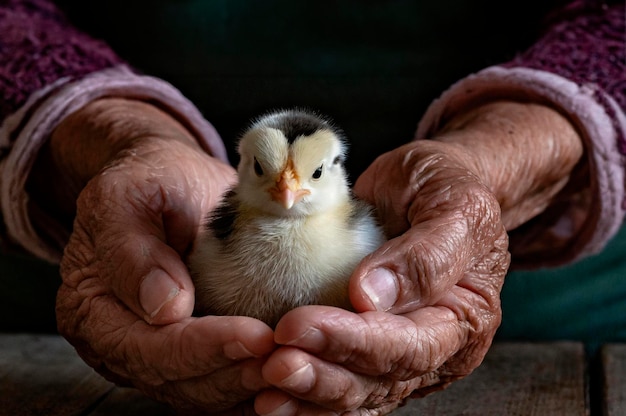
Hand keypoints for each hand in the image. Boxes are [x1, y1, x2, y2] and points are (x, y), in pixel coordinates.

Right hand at [44, 99, 275, 411]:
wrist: (172, 186)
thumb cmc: (151, 183)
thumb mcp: (128, 195)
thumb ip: (132, 248)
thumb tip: (164, 308)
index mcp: (93, 308)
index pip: (147, 347)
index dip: (202, 347)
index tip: (256, 335)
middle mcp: (119, 344)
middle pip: (177, 381)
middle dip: (235, 373)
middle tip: (288, 357)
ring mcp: (154, 355)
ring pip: (202, 392)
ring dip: (250, 385)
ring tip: (295, 366)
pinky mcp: (189, 356)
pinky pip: (220, 386)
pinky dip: (253, 386)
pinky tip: (288, 375)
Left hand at [254, 101, 582, 414]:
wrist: (430, 186)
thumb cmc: (446, 187)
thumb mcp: (452, 203)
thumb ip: (426, 251)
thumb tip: (372, 296)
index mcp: (465, 316)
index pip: (411, 345)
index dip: (353, 342)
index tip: (298, 326)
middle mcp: (437, 348)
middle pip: (378, 379)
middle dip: (323, 376)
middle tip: (275, 364)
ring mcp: (403, 355)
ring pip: (356, 391)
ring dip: (307, 394)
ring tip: (265, 387)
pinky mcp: (370, 351)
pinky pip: (341, 382)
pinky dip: (306, 395)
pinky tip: (272, 396)